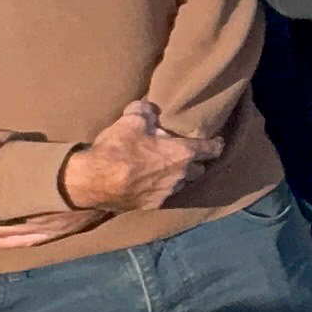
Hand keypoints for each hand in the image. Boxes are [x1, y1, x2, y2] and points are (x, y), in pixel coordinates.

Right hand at [49, 101, 218, 216]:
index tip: (218, 142)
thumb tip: (148, 106)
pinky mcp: (151, 205)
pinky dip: (160, 188)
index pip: (211, 150)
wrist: (93, 181)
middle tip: (185, 155)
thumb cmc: (117, 148)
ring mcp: (167, 193)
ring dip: (177, 176)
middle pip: (199, 170)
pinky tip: (149, 182)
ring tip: (165, 169)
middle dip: (195, 162)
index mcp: (182, 153)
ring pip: (181, 184)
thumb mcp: (131, 121)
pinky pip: (163, 195)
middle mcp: (180, 175)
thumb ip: (145, 111)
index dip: (216, 145)